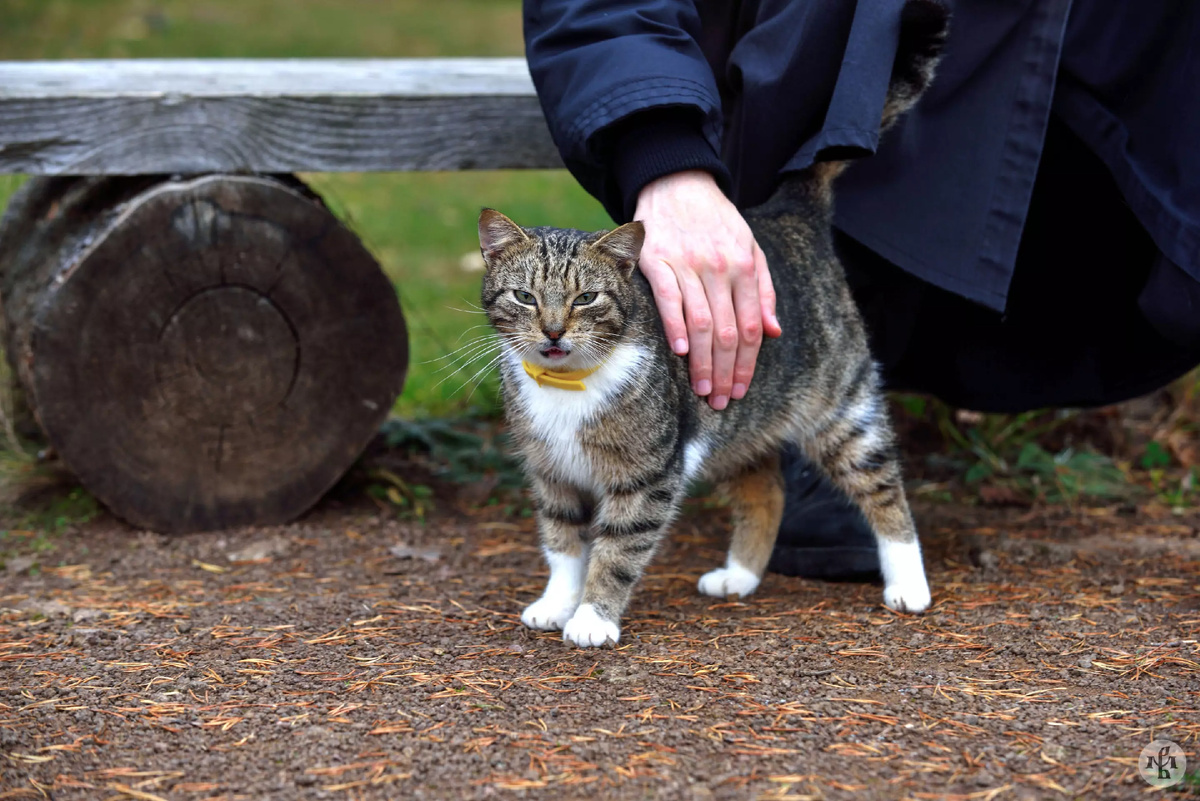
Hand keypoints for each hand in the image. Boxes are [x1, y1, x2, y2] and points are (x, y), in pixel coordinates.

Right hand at [633, 171, 781, 409]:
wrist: (678, 182)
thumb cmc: (716, 221)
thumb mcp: (751, 247)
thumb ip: (764, 290)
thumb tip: (774, 333)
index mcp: (746, 267)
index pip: (751, 327)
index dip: (748, 363)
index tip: (742, 389)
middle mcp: (720, 267)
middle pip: (728, 332)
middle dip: (726, 372)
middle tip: (722, 401)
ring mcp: (688, 264)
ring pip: (701, 323)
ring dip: (703, 362)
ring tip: (703, 390)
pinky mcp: (657, 260)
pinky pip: (669, 300)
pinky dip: (676, 328)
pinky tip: (681, 354)